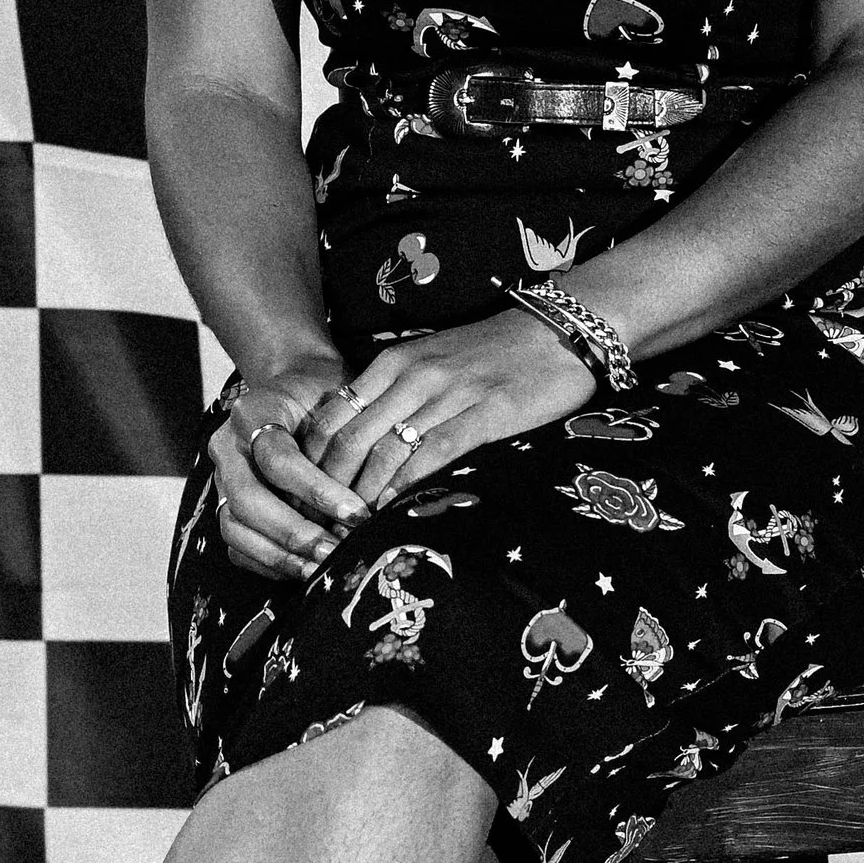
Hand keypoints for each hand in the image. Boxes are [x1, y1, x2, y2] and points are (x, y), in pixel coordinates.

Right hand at [211, 353, 371, 579]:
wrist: (297, 386)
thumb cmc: (325, 395)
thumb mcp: (338, 398)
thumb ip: (346, 437)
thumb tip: (371, 501)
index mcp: (253, 414)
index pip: (278, 460)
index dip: (316, 491)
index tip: (356, 513)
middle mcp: (227, 447)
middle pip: (247, 500)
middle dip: (295, 533)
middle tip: (336, 551)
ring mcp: (221, 479)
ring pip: (235, 527)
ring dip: (281, 555)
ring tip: (324, 568)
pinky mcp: (225, 506)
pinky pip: (237, 546)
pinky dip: (270, 564)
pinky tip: (307, 571)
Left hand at [296, 307, 597, 509]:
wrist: (555, 333)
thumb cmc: (491, 353)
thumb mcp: (430, 360)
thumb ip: (393, 392)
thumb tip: (356, 441)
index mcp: (393, 362)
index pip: (332, 417)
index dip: (311, 462)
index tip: (308, 497)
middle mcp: (413, 376)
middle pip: (350, 440)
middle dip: (330, 489)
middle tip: (323, 524)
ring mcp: (449, 394)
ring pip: (385, 452)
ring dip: (364, 498)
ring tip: (354, 530)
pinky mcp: (486, 413)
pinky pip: (434, 455)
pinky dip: (408, 488)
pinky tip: (396, 513)